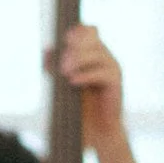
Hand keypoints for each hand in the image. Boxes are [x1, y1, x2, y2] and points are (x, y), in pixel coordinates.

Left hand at [51, 25, 124, 150]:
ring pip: (96, 52)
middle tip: (61, 64)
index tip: (63, 41)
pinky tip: (73, 82)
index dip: (76, 31)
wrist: (97, 132)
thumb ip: (55, 68)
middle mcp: (104, 56)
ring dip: (78, 60)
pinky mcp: (117, 82)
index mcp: (92, 52)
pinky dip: (86, 75)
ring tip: (65, 73)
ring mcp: (112, 67)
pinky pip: (102, 72)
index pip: (88, 30)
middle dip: (75, 46)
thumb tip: (46, 51)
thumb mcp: (62, 86)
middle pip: (92, 36)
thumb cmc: (79, 108)